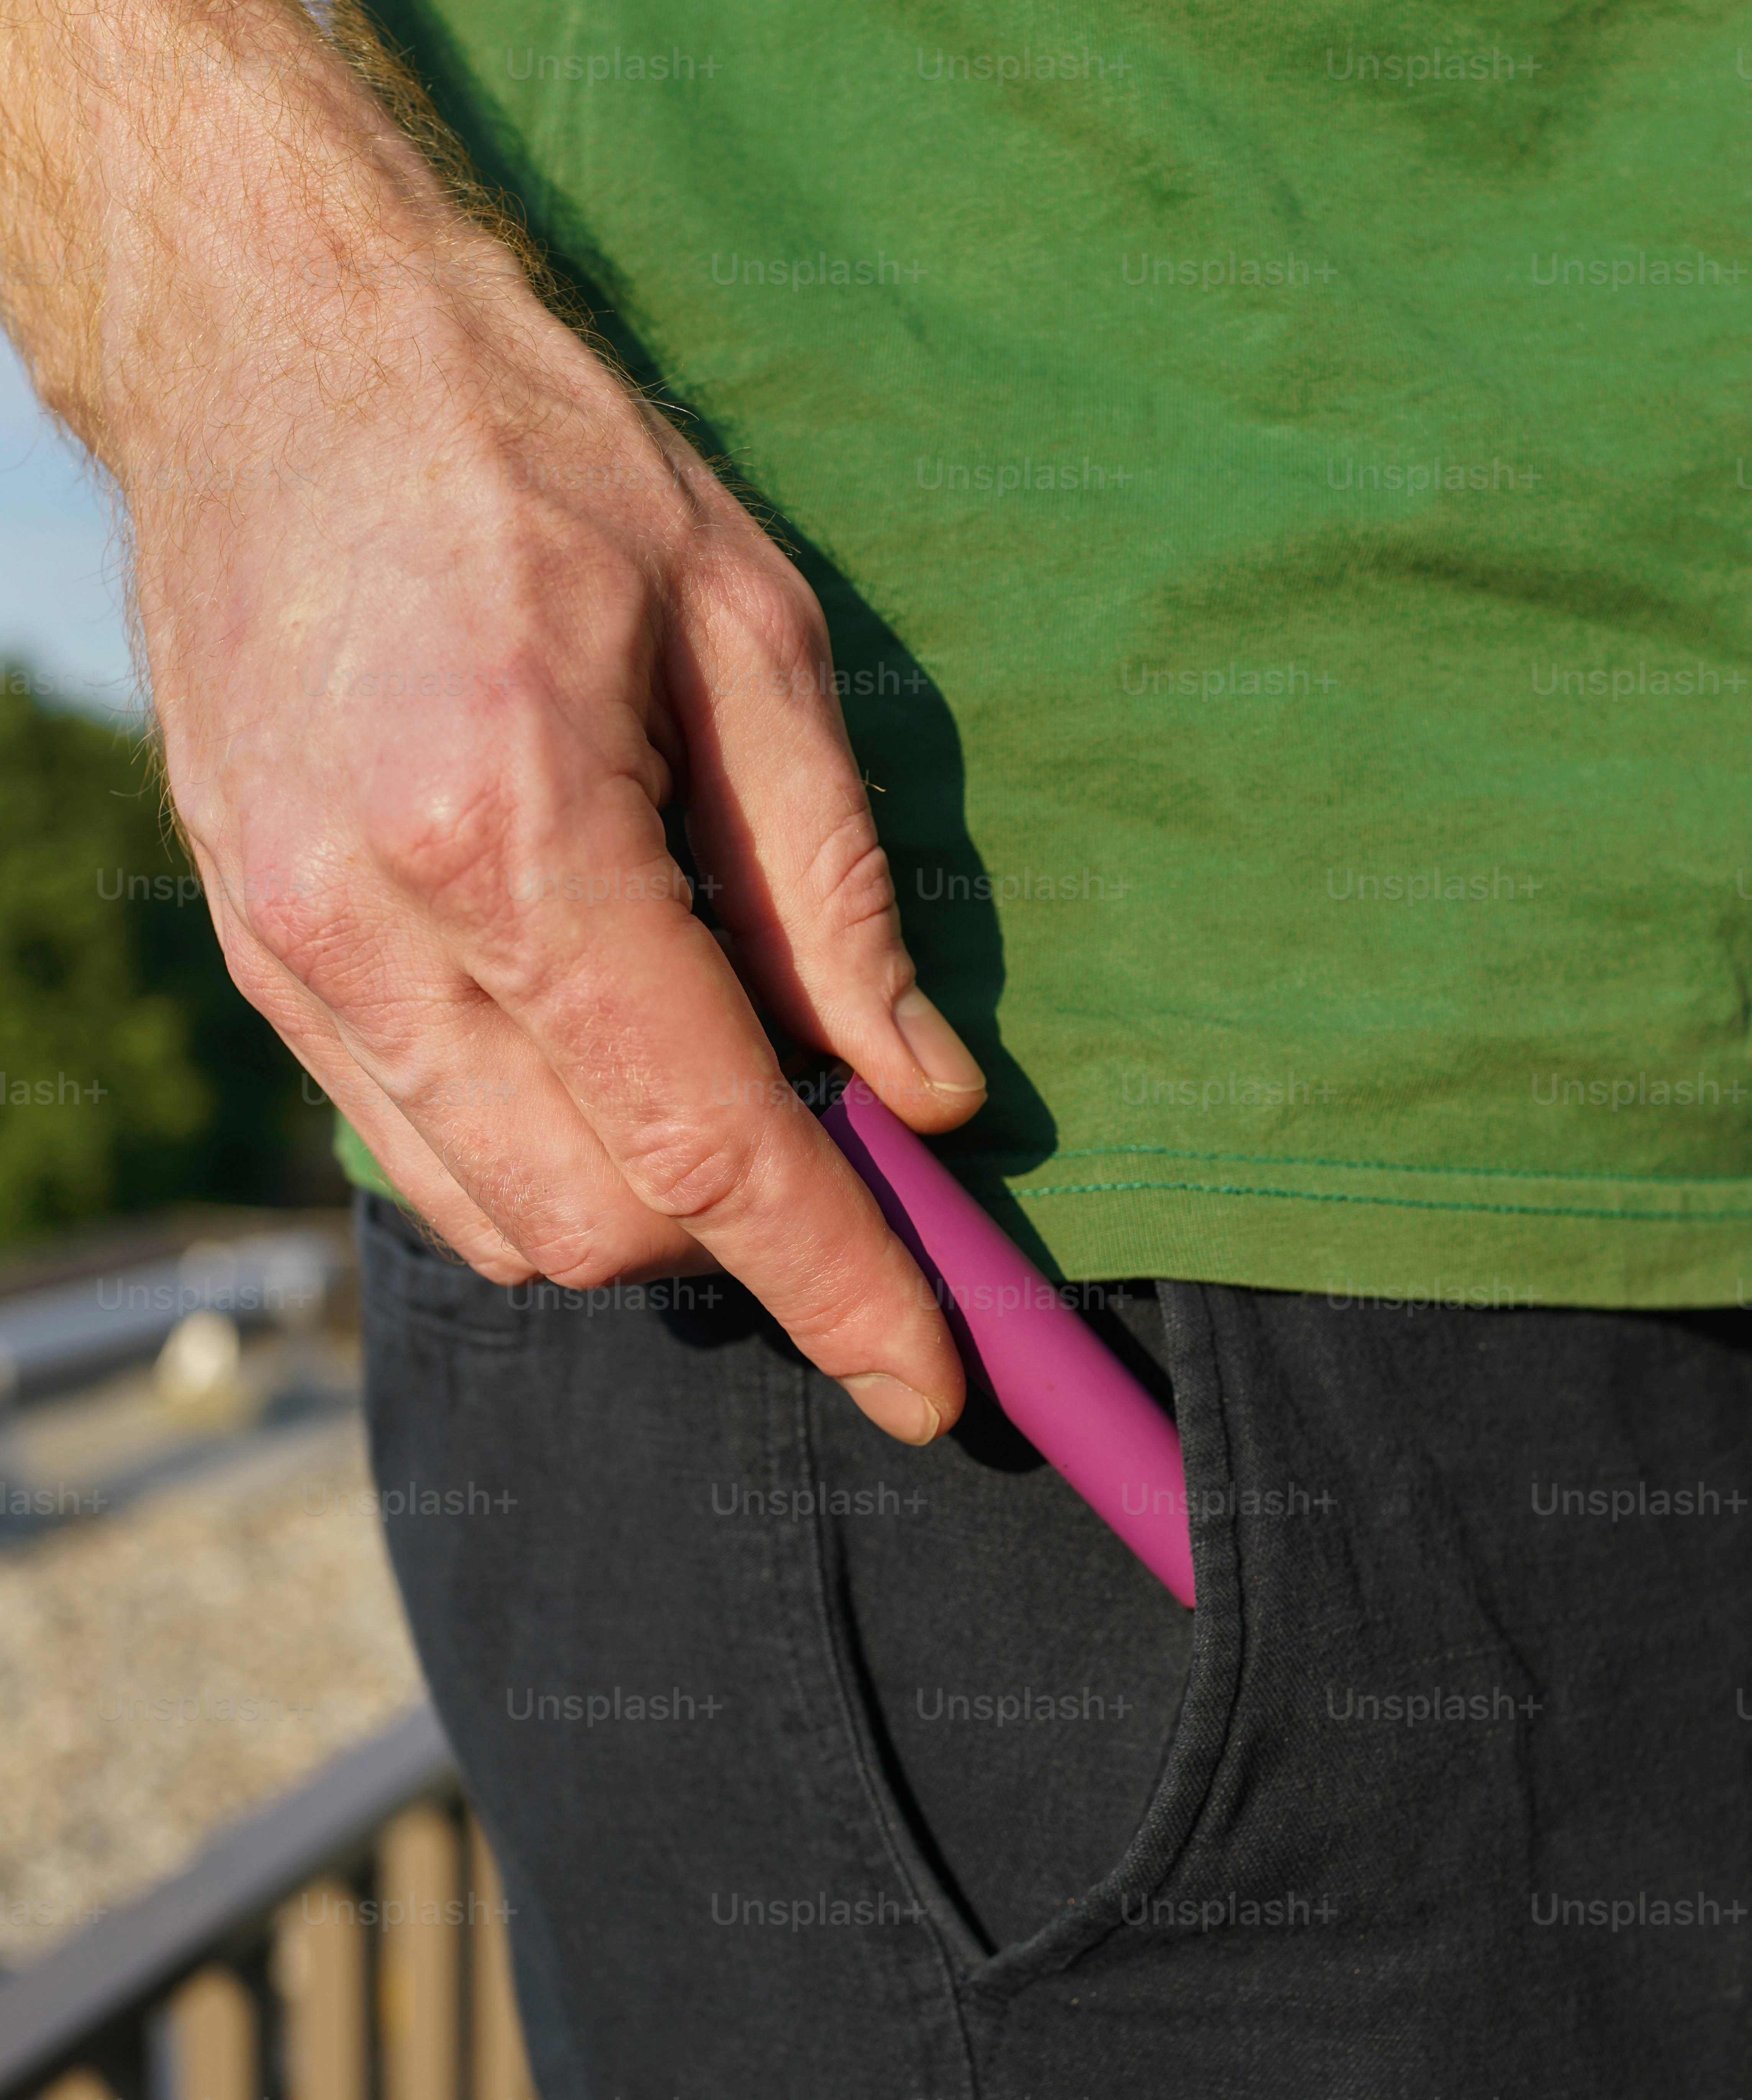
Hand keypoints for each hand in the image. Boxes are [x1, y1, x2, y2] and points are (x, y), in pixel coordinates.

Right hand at [3, 0, 981, 1440]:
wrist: (267, 349)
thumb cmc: (531, 451)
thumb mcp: (747, 625)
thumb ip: (835, 890)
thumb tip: (922, 1096)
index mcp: (513, 823)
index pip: (706, 1139)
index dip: (838, 1281)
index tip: (930, 1379)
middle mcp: (372, 920)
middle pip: (596, 1218)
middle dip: (742, 1239)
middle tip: (842, 1159)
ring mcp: (289, 953)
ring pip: (498, 1218)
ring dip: (637, 1208)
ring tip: (717, 1090)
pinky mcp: (256, 959)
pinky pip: (414, 1152)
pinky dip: (534, 1158)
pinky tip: (597, 1058)